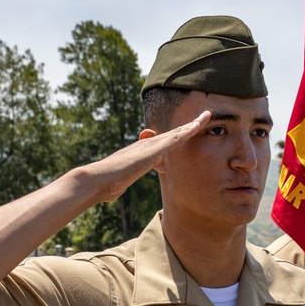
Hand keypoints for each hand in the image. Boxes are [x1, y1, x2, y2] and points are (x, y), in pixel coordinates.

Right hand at [89, 111, 211, 203]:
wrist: (98, 180)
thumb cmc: (105, 184)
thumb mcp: (118, 183)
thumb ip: (120, 181)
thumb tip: (115, 188)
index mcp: (141, 153)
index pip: (163, 144)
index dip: (176, 138)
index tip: (186, 136)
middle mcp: (146, 146)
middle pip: (172, 134)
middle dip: (188, 127)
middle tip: (203, 118)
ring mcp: (149, 147)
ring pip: (176, 132)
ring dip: (192, 124)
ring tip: (206, 116)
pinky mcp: (152, 151)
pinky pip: (174, 139)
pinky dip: (187, 132)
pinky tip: (198, 126)